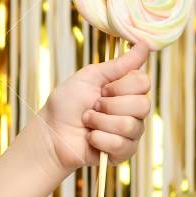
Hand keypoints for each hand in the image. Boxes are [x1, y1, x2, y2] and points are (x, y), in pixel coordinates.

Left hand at [34, 41, 152, 176]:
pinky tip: (90, 138)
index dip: (120, 86)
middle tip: (92, 107)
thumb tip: (145, 44)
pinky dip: (99, 139)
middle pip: (142, 105)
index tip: (102, 90)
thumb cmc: (66, 105)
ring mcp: (130, 133)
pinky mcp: (123, 152)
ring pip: (130, 125)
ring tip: (87, 123)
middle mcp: (134, 111)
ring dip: (101, 122)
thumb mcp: (90, 77)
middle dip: (109, 106)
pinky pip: (122, 144)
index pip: (144, 83)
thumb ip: (119, 64)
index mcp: (128, 90)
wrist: (50, 133)